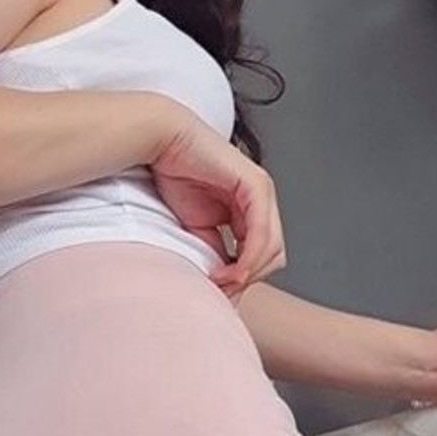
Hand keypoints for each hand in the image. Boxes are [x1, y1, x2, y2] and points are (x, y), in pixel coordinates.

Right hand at [149, 112, 286, 299]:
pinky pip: (262, 233)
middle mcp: (262, 201)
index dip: (243, 279)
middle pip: (273, 256)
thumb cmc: (175, 175)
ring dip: (248, 273)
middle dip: (248, 280)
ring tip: (223, 282)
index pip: (262, 256)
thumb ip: (213, 250)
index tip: (220, 293)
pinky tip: (232, 270)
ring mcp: (263, 192)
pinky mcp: (256, 187)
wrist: (164, 143)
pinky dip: (249, 258)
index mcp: (250, 208)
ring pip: (272, 249)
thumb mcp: (196, 227)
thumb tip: (223, 282)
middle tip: (222, 291)